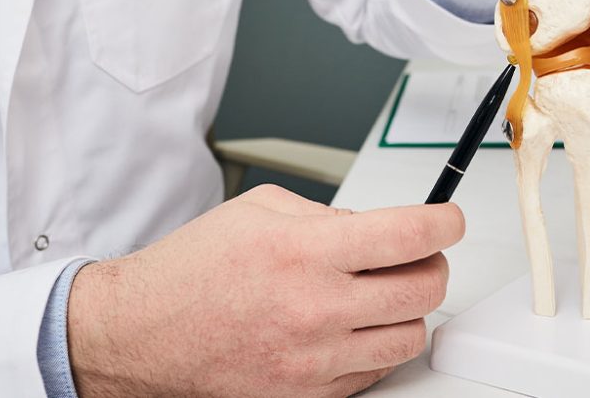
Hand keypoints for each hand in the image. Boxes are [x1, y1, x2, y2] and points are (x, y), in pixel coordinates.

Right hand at [67, 185, 464, 397]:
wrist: (140, 335)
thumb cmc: (191, 271)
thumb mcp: (260, 210)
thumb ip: (328, 214)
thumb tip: (377, 228)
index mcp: (305, 252)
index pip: (409, 234)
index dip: (445, 222)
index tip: (449, 220)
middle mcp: (315, 308)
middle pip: (424, 289)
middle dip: (434, 264)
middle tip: (419, 255)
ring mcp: (314, 359)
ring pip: (410, 337)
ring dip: (409, 309)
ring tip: (384, 293)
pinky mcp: (306, 395)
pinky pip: (375, 372)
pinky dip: (377, 345)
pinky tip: (355, 326)